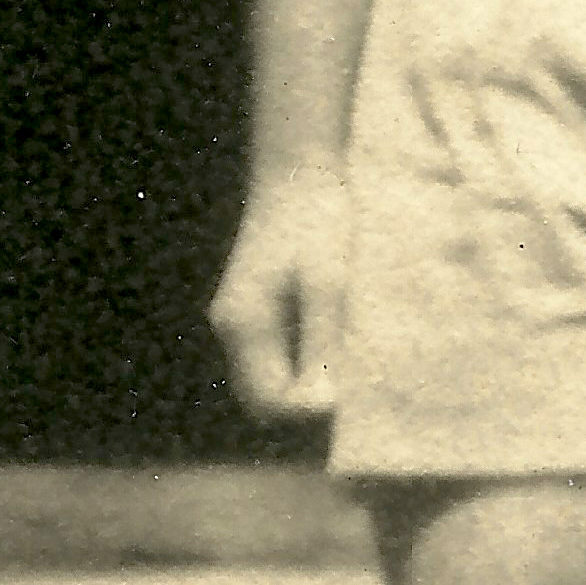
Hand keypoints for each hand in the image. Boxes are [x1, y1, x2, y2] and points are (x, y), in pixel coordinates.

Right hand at [209, 164, 352, 419]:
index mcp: (244, 325)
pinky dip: (304, 361)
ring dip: (306, 383)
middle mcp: (233, 328)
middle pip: (263, 399)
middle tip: (353, 379)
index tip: (353, 394)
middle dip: (305, 403)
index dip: (310, 412)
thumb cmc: (318, 223)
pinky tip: (337, 337)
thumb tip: (322, 409)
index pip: (270, 402)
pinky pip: (276, 356)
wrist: (298, 172)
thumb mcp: (328, 286)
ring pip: (269, 379)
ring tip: (347, 355)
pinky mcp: (255, 310)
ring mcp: (240, 320)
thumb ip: (322, 345)